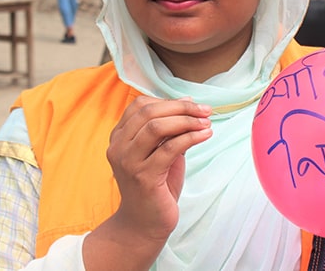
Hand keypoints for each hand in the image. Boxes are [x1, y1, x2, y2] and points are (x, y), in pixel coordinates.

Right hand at [106, 95, 212, 240]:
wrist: (144, 224)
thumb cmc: (155, 186)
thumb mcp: (159, 151)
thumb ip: (168, 130)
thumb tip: (188, 103)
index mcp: (119, 137)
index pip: (140, 105)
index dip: (168, 101)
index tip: (192, 104)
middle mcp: (118, 147)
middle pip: (149, 112)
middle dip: (181, 108)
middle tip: (205, 110)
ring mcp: (129, 162)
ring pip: (156, 127)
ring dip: (186, 120)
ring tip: (206, 122)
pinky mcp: (143, 177)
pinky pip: (169, 148)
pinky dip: (190, 137)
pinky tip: (205, 135)